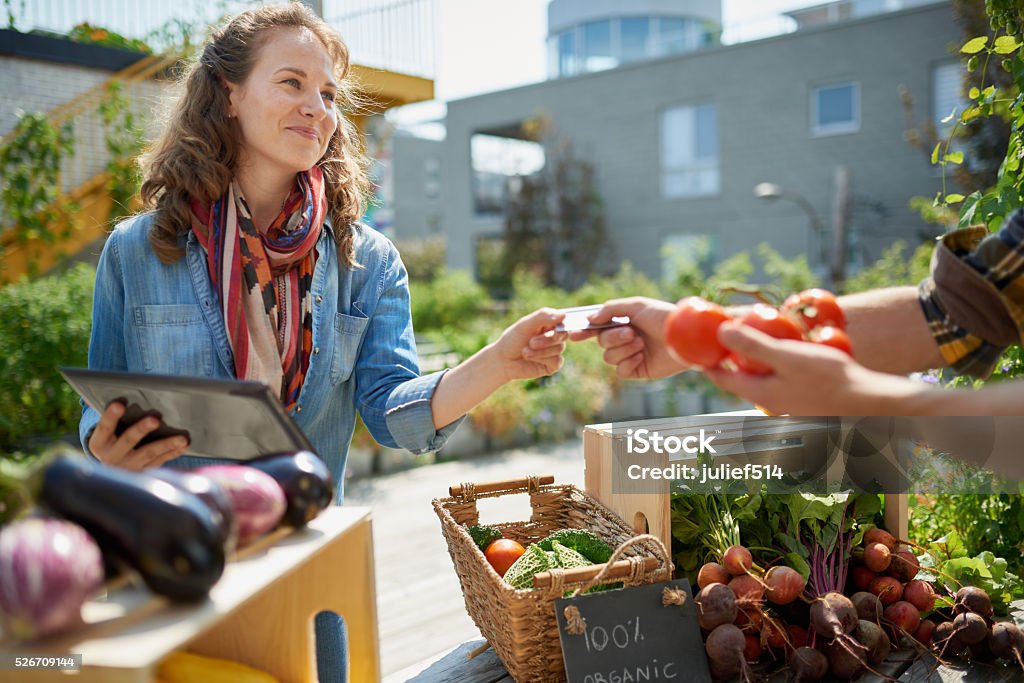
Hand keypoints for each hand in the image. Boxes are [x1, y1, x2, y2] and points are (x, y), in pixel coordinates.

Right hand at [88, 401, 189, 469]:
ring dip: (166, 444)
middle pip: (128, 440)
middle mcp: (112, 456)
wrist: (110, 474)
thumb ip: (111, 417)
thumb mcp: (105, 433)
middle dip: (142, 429)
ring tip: (182, 438)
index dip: (111, 415)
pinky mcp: (142, 472)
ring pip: (148, 453)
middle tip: (155, 419)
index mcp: (99, 443)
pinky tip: (183, 445)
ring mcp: (128, 466)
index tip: (120, 403)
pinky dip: (173, 453)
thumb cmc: (110, 442)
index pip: (104, 427)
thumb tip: (109, 394)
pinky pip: (159, 462)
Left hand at [492, 307, 567, 381]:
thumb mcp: (525, 324)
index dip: (561, 324)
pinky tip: (530, 358)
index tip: (554, 327)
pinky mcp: (553, 364)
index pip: (563, 320)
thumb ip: (543, 316)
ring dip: (540, 351)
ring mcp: (555, 350)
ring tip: (525, 352)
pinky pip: (556, 361)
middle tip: (531, 342)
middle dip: (546, 339)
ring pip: (559, 348)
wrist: (503, 361)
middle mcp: (555, 336)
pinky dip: (542, 359)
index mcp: (549, 323)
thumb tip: (563, 315)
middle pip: (562, 334)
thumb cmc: (513, 340)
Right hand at [569, 297, 685, 379]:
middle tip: (631, 333)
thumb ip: (611, 309)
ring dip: (624, 350)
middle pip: (601, 343)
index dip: (584, 331)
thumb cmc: (663, 317)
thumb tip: (590, 319)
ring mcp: (631, 355)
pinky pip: (621, 371)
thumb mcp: (637, 306)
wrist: (685, 337)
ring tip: (642, 344)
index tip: (573, 334)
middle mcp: (625, 339)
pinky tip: (642, 356)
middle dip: (614, 338)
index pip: (597, 328)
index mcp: (623, 322)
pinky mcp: (639, 370)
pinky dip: (628, 363)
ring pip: (609, 358)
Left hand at [704, 321, 905, 415]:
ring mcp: (788, 406)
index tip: (694, 350)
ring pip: (761, 382)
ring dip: (755, 364)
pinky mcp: (805, 403)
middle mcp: (769, 404)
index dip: (706, 363)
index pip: (722, 378)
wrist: (869, 401)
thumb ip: (752, 345)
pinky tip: (786, 354)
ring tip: (752, 344)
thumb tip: (720, 332)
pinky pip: (781, 383)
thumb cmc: (828, 378)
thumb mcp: (786, 356)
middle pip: (740, 381)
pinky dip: (776, 368)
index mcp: (759, 394)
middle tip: (722, 342)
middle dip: (730, 362)